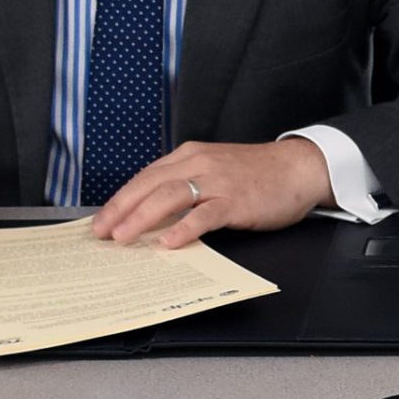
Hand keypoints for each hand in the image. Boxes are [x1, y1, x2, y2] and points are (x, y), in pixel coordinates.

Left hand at [91, 138, 333, 247]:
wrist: (298, 167)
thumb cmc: (256, 173)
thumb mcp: (214, 169)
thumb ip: (186, 184)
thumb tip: (151, 215)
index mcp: (190, 155)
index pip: (145, 177)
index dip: (120, 200)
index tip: (100, 222)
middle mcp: (199, 163)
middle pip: (150, 185)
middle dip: (120, 210)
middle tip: (100, 233)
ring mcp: (218, 181)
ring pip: (170, 196)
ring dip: (142, 218)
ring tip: (123, 237)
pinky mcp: (236, 200)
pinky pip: (204, 215)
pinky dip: (184, 228)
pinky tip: (169, 242)